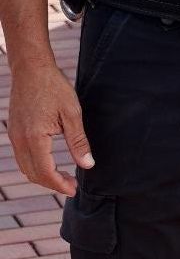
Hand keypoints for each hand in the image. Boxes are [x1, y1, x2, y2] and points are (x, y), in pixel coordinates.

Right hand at [8, 58, 93, 194]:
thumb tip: (87, 165)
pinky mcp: (14, 132)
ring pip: (25, 168)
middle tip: (72, 185)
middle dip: (52, 184)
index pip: (45, 172)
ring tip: (63, 177)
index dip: (59, 184)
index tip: (74, 189)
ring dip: (43, 177)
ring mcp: (14, 136)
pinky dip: (35, 166)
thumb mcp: (72, 114)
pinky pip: (21, 157)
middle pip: (33, 174)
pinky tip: (50, 163)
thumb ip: (78, 142)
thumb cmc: (54, 87)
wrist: (32, 69)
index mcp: (34, 137)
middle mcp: (20, 140)